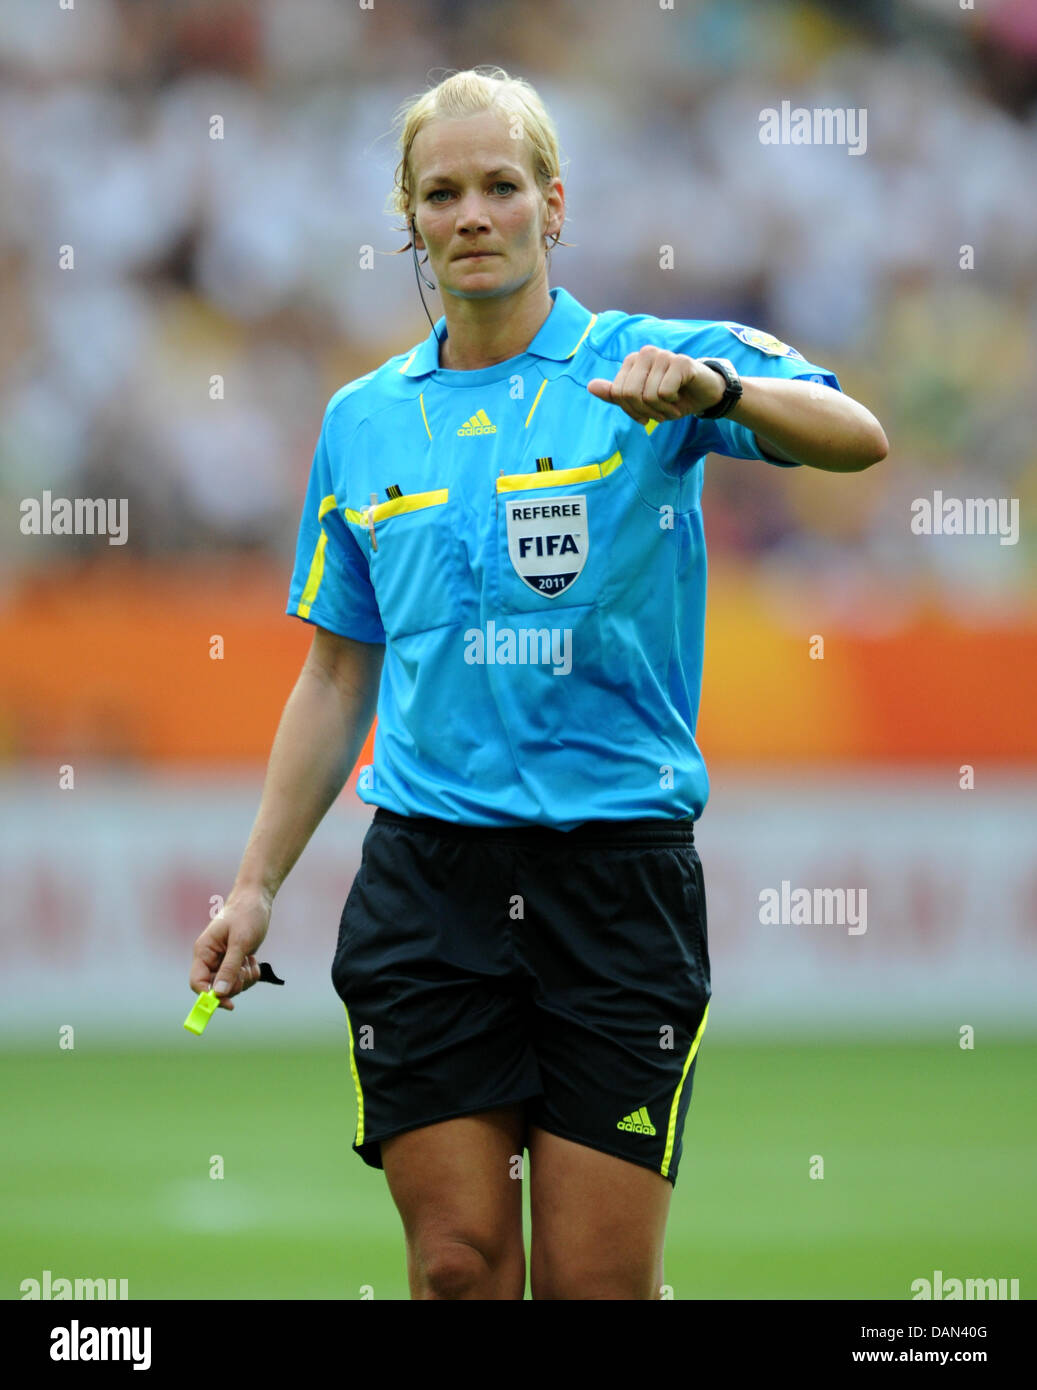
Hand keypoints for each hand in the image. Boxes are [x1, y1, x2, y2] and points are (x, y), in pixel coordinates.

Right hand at [189, 888, 271, 1010]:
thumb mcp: (240, 943)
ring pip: (230, 985)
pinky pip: (240, 979)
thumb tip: (218, 994)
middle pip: (216, 988)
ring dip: (244, 978)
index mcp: (203, 952)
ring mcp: (222, 961)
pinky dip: (249, 973)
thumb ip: (229, 968)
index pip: (197, 982)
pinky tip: (253, 959)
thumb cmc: (246, 916)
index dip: (209, 997)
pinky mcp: (234, 961)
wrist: (257, 900)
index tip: (229, 1004)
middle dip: (234, 984)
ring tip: (250, 959)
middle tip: (245, 969)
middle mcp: (210, 958)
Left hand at [587, 346, 724, 424]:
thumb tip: (590, 386)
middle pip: (630, 394)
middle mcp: (646, 353)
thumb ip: (616, 394)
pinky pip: (664, 392)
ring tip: (672, 406)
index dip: (632, 411)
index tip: (646, 413)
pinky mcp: (681, 362)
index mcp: (633, 360)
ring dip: (661, 411)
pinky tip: (680, 398)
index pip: (619, 393)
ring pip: (648, 396)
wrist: (704, 395)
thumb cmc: (672, 397)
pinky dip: (672, 404)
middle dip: (646, 412)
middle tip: (660, 412)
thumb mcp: (641, 401)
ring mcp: (663, 355)